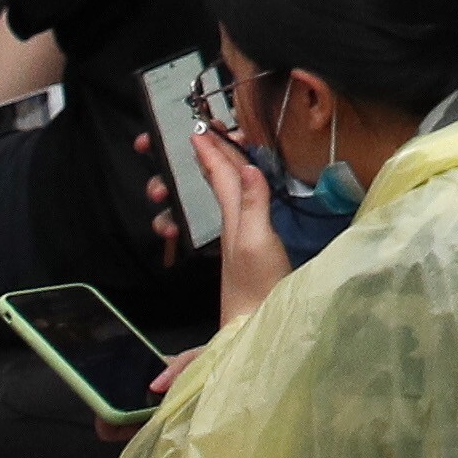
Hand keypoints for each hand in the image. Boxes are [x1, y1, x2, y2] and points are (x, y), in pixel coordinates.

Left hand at [192, 122, 291, 330]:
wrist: (253, 328)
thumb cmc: (257, 287)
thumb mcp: (257, 242)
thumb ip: (254, 205)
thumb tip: (249, 167)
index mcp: (233, 220)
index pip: (220, 178)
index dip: (213, 153)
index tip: (199, 129)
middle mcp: (233, 227)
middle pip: (220, 185)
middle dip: (214, 157)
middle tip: (210, 132)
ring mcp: (241, 241)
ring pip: (229, 196)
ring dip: (225, 172)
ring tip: (223, 154)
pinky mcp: (253, 252)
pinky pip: (243, 208)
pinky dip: (243, 191)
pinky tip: (248, 192)